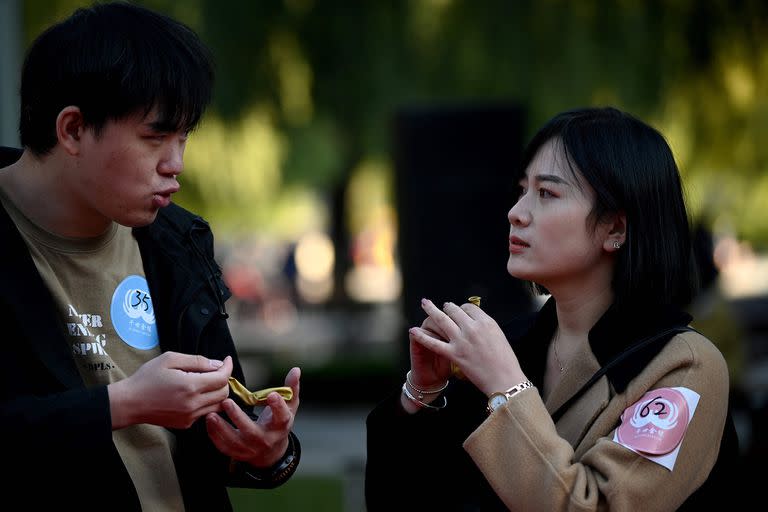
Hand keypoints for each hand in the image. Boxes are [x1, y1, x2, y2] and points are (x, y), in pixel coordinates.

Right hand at [109, 352, 232, 429]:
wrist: (129, 403)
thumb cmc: (146, 378)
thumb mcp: (170, 359)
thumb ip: (197, 361)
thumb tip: (217, 364)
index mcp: (191, 386)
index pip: (222, 378)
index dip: (228, 367)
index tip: (226, 360)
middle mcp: (193, 404)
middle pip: (224, 393)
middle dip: (223, 380)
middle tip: (214, 371)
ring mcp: (190, 417)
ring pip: (218, 405)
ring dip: (217, 393)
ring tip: (206, 382)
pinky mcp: (185, 424)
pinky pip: (205, 412)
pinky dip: (207, 403)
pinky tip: (194, 394)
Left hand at [205, 367, 300, 467]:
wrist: (271, 452)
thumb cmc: (279, 422)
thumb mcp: (289, 406)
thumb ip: (291, 388)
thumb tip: (296, 369)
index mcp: (280, 426)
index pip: (281, 417)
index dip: (278, 406)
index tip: (272, 394)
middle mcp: (265, 439)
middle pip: (251, 431)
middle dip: (238, 418)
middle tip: (227, 402)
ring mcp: (250, 448)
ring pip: (234, 441)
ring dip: (221, 428)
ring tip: (211, 414)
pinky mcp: (238, 453)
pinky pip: (224, 447)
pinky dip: (215, 436)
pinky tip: (209, 421)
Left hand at [409, 299, 525, 394]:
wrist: (505, 380)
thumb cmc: (505, 361)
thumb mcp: (499, 336)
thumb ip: (485, 326)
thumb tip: (474, 320)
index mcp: (486, 322)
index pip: (469, 307)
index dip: (463, 308)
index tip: (461, 310)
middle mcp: (472, 328)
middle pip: (454, 310)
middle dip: (447, 307)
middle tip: (443, 306)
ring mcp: (461, 341)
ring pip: (441, 320)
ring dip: (431, 309)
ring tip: (425, 303)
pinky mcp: (454, 354)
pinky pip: (433, 343)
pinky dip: (421, 336)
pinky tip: (413, 330)